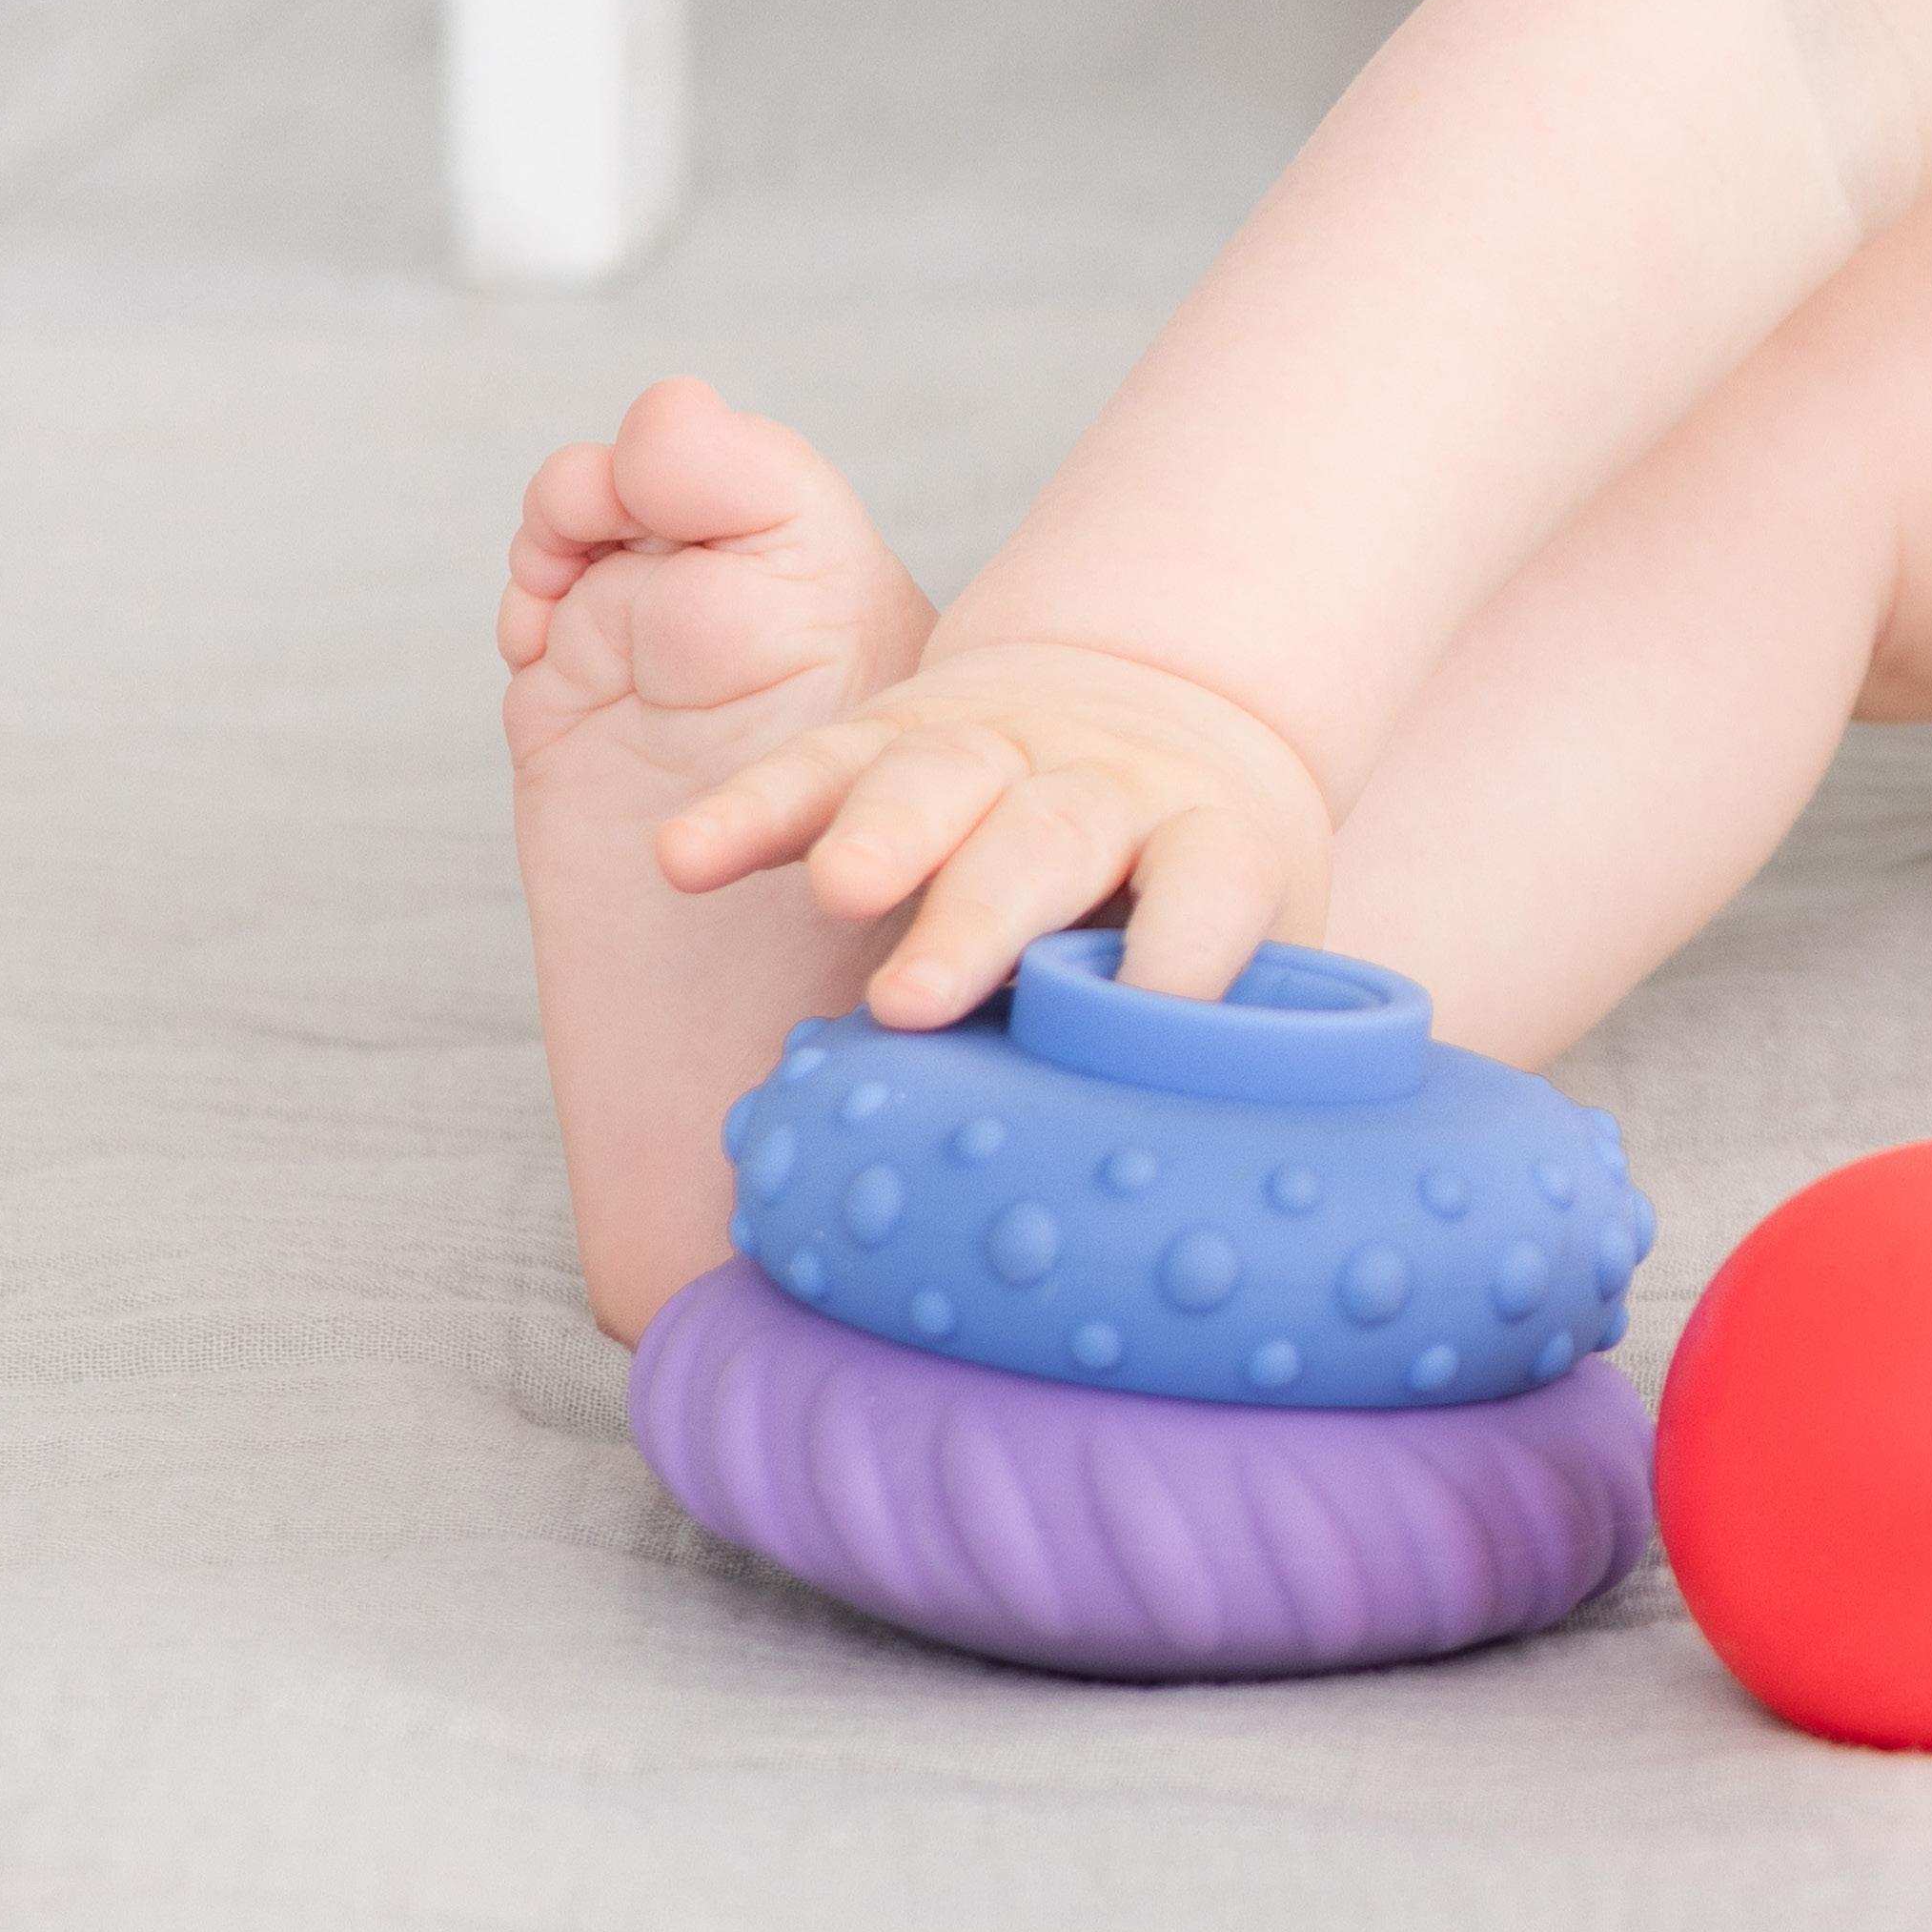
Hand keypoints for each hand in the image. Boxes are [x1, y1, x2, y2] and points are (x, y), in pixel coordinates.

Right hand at [655, 636, 1337, 1032]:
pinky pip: (820, 763)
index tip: (1146, 1020)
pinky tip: (686, 859)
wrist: (1170, 701)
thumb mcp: (1244, 953)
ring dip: (886, 834)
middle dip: (983, 916)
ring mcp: (1001, 746)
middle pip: (1052, 837)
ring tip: (837, 890)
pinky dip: (755, 808)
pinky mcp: (900, 728)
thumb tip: (1178, 1230)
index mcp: (1213, 842)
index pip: (1211, 887)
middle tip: (917, 1002)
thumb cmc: (1192, 890)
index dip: (1182, 949)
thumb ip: (1213, 1061)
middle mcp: (1107, 785)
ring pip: (940, 777)